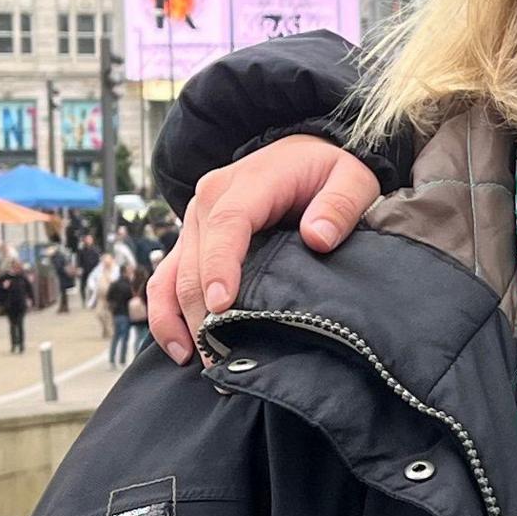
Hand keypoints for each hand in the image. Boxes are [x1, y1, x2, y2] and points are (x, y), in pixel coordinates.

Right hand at [149, 134, 382, 362]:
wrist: (302, 155)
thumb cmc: (326, 170)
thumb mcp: (351, 178)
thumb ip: (339, 205)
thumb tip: (318, 237)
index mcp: (247, 183)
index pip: (227, 225)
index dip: (220, 266)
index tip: (222, 306)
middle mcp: (209, 200)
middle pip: (194, 261)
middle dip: (203, 313)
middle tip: (224, 359)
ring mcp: (195, 222)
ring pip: (171, 275)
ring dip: (179, 320)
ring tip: (200, 361)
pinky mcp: (191, 241)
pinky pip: (166, 279)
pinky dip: (166, 313)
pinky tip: (182, 349)